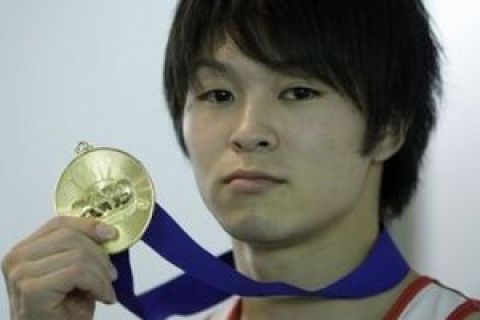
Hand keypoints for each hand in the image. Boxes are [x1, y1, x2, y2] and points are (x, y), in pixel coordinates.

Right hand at [2, 217, 117, 319]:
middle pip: (70, 237)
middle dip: (100, 255)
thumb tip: (108, 231)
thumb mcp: (74, 273)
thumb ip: (81, 250)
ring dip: (101, 274)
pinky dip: (98, 284)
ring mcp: (21, 273)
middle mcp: (17, 258)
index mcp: (24, 250)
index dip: (88, 225)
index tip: (112, 234)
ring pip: (78, 255)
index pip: (59, 223)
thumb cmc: (63, 311)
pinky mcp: (32, 289)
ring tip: (106, 290)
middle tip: (111, 275)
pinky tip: (103, 297)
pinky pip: (77, 272)